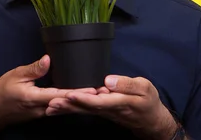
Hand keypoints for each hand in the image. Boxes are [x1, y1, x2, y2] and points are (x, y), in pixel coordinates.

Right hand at [0, 55, 96, 126]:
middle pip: (67, 104)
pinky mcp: (44, 113)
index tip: (93, 89)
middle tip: (104, 93)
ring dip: (81, 101)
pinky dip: (72, 103)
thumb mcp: (16, 75)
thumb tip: (49, 59)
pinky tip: (82, 98)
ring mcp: (44, 113)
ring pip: (66, 107)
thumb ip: (34, 69)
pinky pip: (61, 108)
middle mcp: (43, 109)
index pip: (61, 95)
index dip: (78, 92)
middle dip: (86, 99)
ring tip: (98, 95)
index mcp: (36, 98)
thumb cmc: (3, 91)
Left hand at [46, 75, 176, 139]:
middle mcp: (108, 110)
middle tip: (51, 103)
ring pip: (82, 111)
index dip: (85, 98)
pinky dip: (70, 110)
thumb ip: (126, 84)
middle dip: (69, 106)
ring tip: (49, 107)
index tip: (71, 94)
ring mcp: (103, 112)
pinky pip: (83, 111)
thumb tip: (108, 80)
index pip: (99, 101)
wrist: (150, 120)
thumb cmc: (148, 101)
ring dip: (66, 110)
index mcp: (120, 102)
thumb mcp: (144, 88)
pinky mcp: (100, 112)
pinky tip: (58, 108)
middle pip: (86, 108)